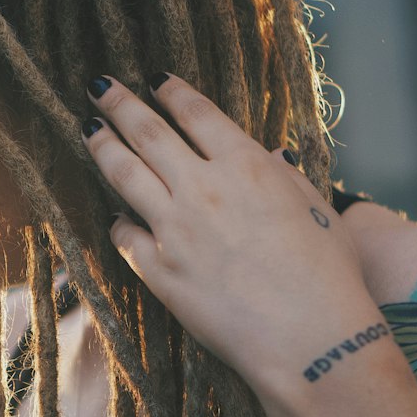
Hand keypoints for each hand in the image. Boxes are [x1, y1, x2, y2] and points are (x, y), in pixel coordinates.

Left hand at [81, 73, 378, 396]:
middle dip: (119, 103)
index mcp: (246, 165)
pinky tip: (115, 215)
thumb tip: (271, 152)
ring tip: (88, 129)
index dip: (170, 91)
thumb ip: (286, 176)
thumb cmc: (329, 276)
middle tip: (99, 85)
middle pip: (148, 132)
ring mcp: (176, 228)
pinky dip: (119, 221)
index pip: (196, 113)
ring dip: (102, 146)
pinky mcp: (159, 270)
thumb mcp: (318, 209)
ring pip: (124, 173)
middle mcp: (204, 188)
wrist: (310, 337)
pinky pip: (125, 235)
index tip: (154, 79)